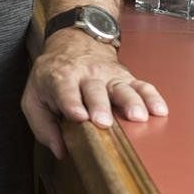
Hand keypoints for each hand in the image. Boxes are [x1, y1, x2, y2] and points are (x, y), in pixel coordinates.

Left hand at [21, 31, 167, 158]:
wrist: (72, 43)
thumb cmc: (52, 77)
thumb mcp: (34, 98)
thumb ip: (43, 125)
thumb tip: (60, 150)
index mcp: (60, 79)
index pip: (65, 91)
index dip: (71, 103)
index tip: (78, 116)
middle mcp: (86, 75)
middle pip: (95, 91)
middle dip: (100, 106)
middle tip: (104, 122)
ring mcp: (108, 75)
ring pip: (121, 87)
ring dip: (130, 101)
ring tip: (138, 117)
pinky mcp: (125, 77)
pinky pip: (141, 85)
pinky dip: (152, 96)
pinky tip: (160, 110)